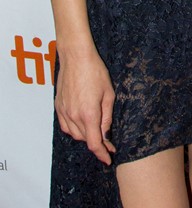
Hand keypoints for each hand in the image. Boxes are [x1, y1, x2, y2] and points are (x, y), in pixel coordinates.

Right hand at [55, 48, 115, 164]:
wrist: (76, 57)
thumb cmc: (95, 71)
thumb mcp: (108, 93)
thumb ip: (107, 116)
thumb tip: (105, 133)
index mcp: (88, 113)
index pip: (94, 143)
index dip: (102, 153)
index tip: (108, 159)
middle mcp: (74, 116)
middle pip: (85, 139)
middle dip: (97, 142)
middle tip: (108, 140)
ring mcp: (64, 112)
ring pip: (74, 134)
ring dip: (85, 136)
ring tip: (96, 130)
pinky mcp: (58, 107)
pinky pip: (65, 126)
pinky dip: (74, 129)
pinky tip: (81, 124)